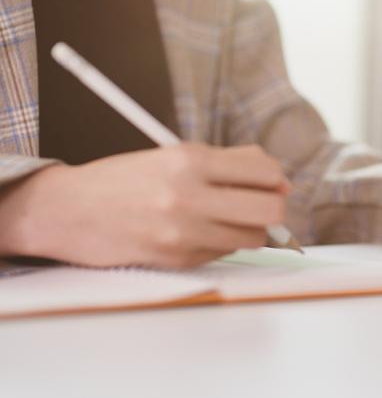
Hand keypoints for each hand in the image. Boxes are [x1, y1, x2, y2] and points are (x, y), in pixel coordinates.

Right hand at [0, 144, 288, 268]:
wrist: (68, 211)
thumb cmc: (126, 179)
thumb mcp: (175, 154)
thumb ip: (231, 163)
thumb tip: (281, 181)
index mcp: (190, 159)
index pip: (265, 172)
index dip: (276, 179)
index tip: (272, 182)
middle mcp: (187, 195)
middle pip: (270, 209)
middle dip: (273, 207)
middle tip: (262, 204)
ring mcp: (183, 231)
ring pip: (253, 237)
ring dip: (249, 229)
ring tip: (227, 218)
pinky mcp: (177, 258)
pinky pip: (225, 252)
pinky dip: (222, 243)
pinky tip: (199, 231)